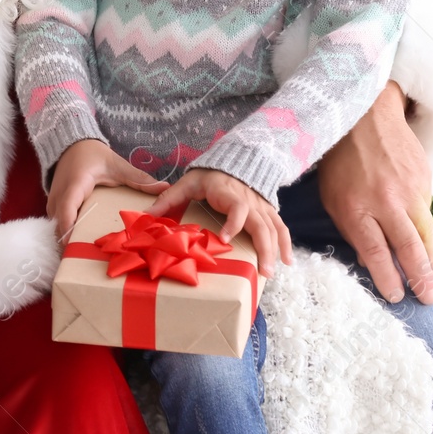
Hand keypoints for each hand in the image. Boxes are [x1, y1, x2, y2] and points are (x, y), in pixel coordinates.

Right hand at [47, 138, 169, 242]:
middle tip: (90, 257)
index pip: (67, 209)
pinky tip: (81, 241)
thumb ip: (138, 178)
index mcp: (75, 184)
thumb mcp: (117, 165)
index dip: (68, 227)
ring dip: (68, 238)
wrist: (72, 145)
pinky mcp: (53, 205)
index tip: (74, 244)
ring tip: (86, 253)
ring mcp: (53, 201)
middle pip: (59, 223)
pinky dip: (67, 232)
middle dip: (71, 241)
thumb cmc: (93, 154)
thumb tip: (164, 187)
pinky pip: (57, 223)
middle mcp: (59, 195)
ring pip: (56, 225)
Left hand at [149, 169, 292, 278]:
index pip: (236, 206)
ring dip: (274, 250)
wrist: (231, 161)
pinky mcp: (267, 210)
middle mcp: (248, 200)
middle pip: (260, 223)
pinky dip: (285, 243)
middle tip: (261, 271)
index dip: (233, 222)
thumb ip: (168, 198)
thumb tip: (145, 215)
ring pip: (273, 227)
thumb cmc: (207, 176)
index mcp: (227, 192)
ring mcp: (260, 206)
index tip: (224, 240)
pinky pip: (280, 226)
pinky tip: (287, 261)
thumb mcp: (187, 183)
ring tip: (271, 272)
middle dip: (263, 247)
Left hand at [317, 81, 432, 304]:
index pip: (376, 252)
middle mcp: (385, 201)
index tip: (395, 297)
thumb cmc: (341, 160)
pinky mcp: (425, 180)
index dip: (387, 278)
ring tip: (432, 279)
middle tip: (429, 300)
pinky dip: (424, 229)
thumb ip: (351, 228)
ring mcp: (409, 190)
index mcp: (355, 206)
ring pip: (426, 235)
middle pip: (408, 249)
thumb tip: (371, 260)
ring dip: (430, 261)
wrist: (366, 114)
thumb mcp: (332, 196)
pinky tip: (422, 239)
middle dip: (420, 279)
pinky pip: (426, 213)